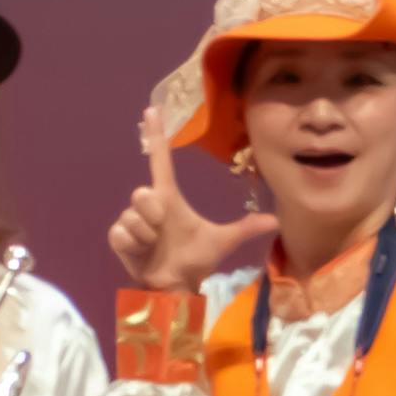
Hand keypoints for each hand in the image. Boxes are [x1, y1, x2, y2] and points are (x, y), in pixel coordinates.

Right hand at [108, 127, 278, 291]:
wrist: (178, 285)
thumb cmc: (195, 259)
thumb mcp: (221, 242)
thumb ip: (245, 228)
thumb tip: (276, 220)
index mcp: (169, 198)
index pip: (160, 161)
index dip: (156, 136)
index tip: (152, 110)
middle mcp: (149, 205)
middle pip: (142, 192)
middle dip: (154, 213)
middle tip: (163, 229)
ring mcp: (132, 221)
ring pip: (133, 216)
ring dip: (147, 234)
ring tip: (155, 245)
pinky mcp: (120, 238)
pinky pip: (122, 233)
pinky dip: (134, 244)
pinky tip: (141, 252)